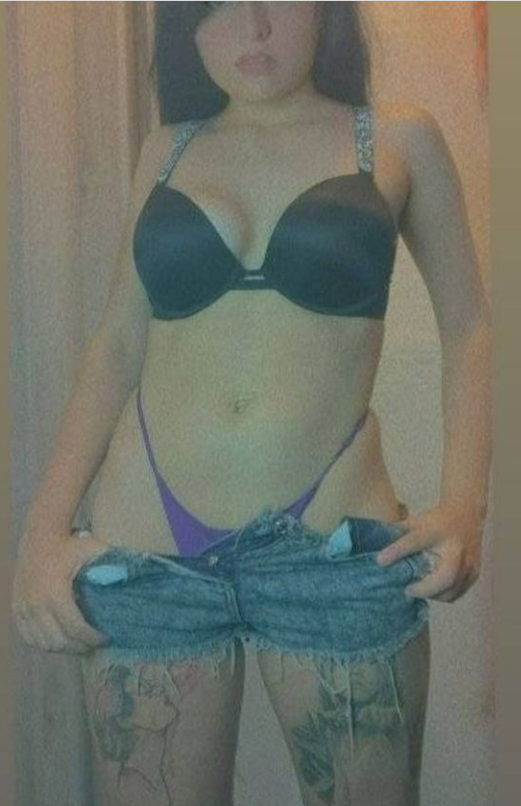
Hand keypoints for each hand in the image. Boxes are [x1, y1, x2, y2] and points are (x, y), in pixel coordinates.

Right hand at [12, 528, 111, 653]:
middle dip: (80, 647)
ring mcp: (23, 609)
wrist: (40, 537)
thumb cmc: (71, 544)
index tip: (105, 637)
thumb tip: (140, 578)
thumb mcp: (94, 550)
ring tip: (79, 643)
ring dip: (63, 648)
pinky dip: (44, 643)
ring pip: (43, 643)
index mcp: (55, 593)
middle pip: (59, 642)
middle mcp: (36, 604)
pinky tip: (59, 639)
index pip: (75, 629)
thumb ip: (114, 565)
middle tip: (94, 643)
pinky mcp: (17, 610)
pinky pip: (28, 637)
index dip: (92, 638)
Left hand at [375, 502, 483, 601]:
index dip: (396, 552)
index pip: (414, 541)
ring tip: (419, 589)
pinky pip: (458, 592)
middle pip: (446, 576)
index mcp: (436, 530)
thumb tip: (373, 551)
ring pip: (452, 589)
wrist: (467, 513)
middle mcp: (455, 546)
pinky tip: (433, 590)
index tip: (380, 561)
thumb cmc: (434, 520)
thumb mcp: (416, 521)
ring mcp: (469, 560)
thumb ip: (398, 535)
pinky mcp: (475, 571)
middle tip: (407, 590)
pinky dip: (443, 596)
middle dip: (425, 588)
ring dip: (432, 595)